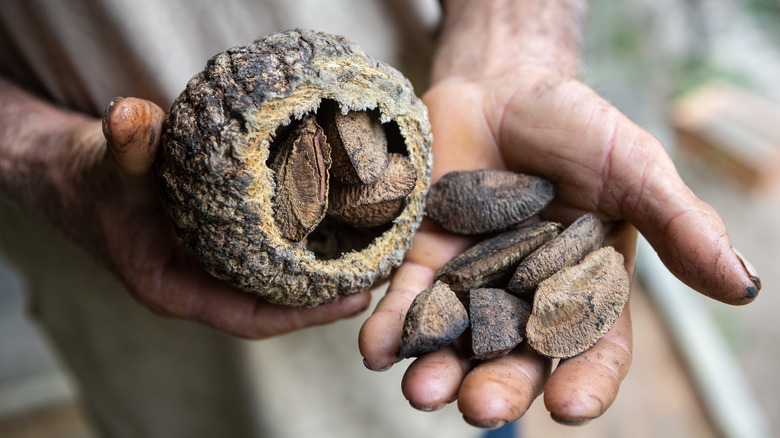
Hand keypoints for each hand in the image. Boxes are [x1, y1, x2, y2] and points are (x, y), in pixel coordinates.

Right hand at [0, 81, 369, 337]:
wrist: (71, 172)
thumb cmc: (89, 177)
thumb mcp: (108, 163)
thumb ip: (127, 147)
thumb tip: (133, 117)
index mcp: (174, 288)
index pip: (249, 319)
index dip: (303, 315)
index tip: (352, 299)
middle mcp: (198, 284)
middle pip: (273, 305)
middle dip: (325, 297)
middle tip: (379, 276)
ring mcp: (210, 266)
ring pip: (273, 282)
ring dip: (320, 274)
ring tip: (372, 256)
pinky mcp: (218, 243)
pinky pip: (268, 255)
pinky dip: (301, 247)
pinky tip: (337, 229)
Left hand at [359, 66, 759, 425]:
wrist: (502, 86)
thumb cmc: (576, 126)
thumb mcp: (634, 168)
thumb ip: (680, 224)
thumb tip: (745, 285)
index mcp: (584, 288)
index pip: (591, 350)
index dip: (585, 382)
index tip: (569, 406)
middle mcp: (525, 297)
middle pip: (515, 357)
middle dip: (498, 387)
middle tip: (480, 407)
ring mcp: (470, 282)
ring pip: (456, 341)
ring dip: (436, 370)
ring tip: (422, 390)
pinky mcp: (422, 259)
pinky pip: (406, 299)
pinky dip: (391, 325)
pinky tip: (377, 348)